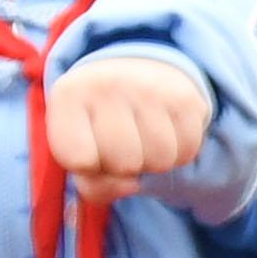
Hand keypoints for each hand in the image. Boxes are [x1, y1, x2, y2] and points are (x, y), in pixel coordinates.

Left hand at [44, 51, 216, 190]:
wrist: (137, 72)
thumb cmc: (100, 124)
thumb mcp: (79, 150)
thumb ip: (93, 184)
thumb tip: (131, 185)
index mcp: (69, 95)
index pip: (80, 160)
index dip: (89, 167)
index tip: (90, 147)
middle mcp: (107, 83)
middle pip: (124, 163)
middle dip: (125, 167)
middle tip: (122, 145)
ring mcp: (149, 88)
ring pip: (160, 160)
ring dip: (155, 162)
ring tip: (144, 140)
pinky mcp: (185, 97)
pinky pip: (187, 151)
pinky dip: (179, 153)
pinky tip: (166, 133)